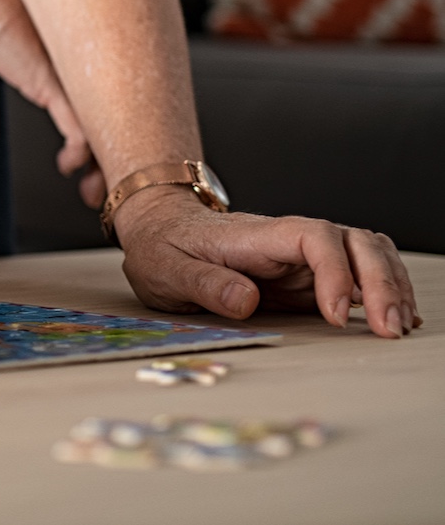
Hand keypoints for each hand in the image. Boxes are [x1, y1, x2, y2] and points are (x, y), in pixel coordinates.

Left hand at [113, 187, 420, 338]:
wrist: (160, 228)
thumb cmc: (162, 247)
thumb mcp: (164, 267)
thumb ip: (202, 283)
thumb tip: (245, 301)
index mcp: (254, 236)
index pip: (313, 236)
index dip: (334, 271)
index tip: (334, 314)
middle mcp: (287, 241)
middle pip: (353, 241)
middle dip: (380, 281)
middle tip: (388, 329)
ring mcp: (302, 257)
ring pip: (365, 253)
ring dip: (389, 285)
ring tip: (397, 327)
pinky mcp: (308, 276)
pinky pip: (359, 273)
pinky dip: (383, 290)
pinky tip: (394, 317)